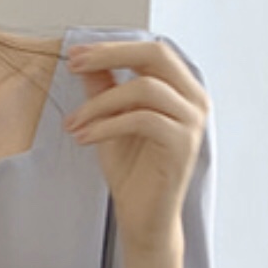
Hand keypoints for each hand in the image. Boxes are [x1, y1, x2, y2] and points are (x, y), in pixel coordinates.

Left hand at [64, 39, 208, 253]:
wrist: (143, 220)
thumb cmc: (132, 174)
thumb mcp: (111, 122)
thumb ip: (104, 88)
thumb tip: (86, 57)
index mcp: (181, 89)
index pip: (151, 50)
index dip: (113, 47)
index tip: (75, 53)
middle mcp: (194, 100)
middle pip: (155, 55)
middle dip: (110, 55)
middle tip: (73, 65)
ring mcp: (192, 122)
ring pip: (144, 89)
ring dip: (100, 103)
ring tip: (72, 123)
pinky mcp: (182, 144)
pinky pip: (141, 119)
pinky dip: (106, 125)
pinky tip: (83, 137)